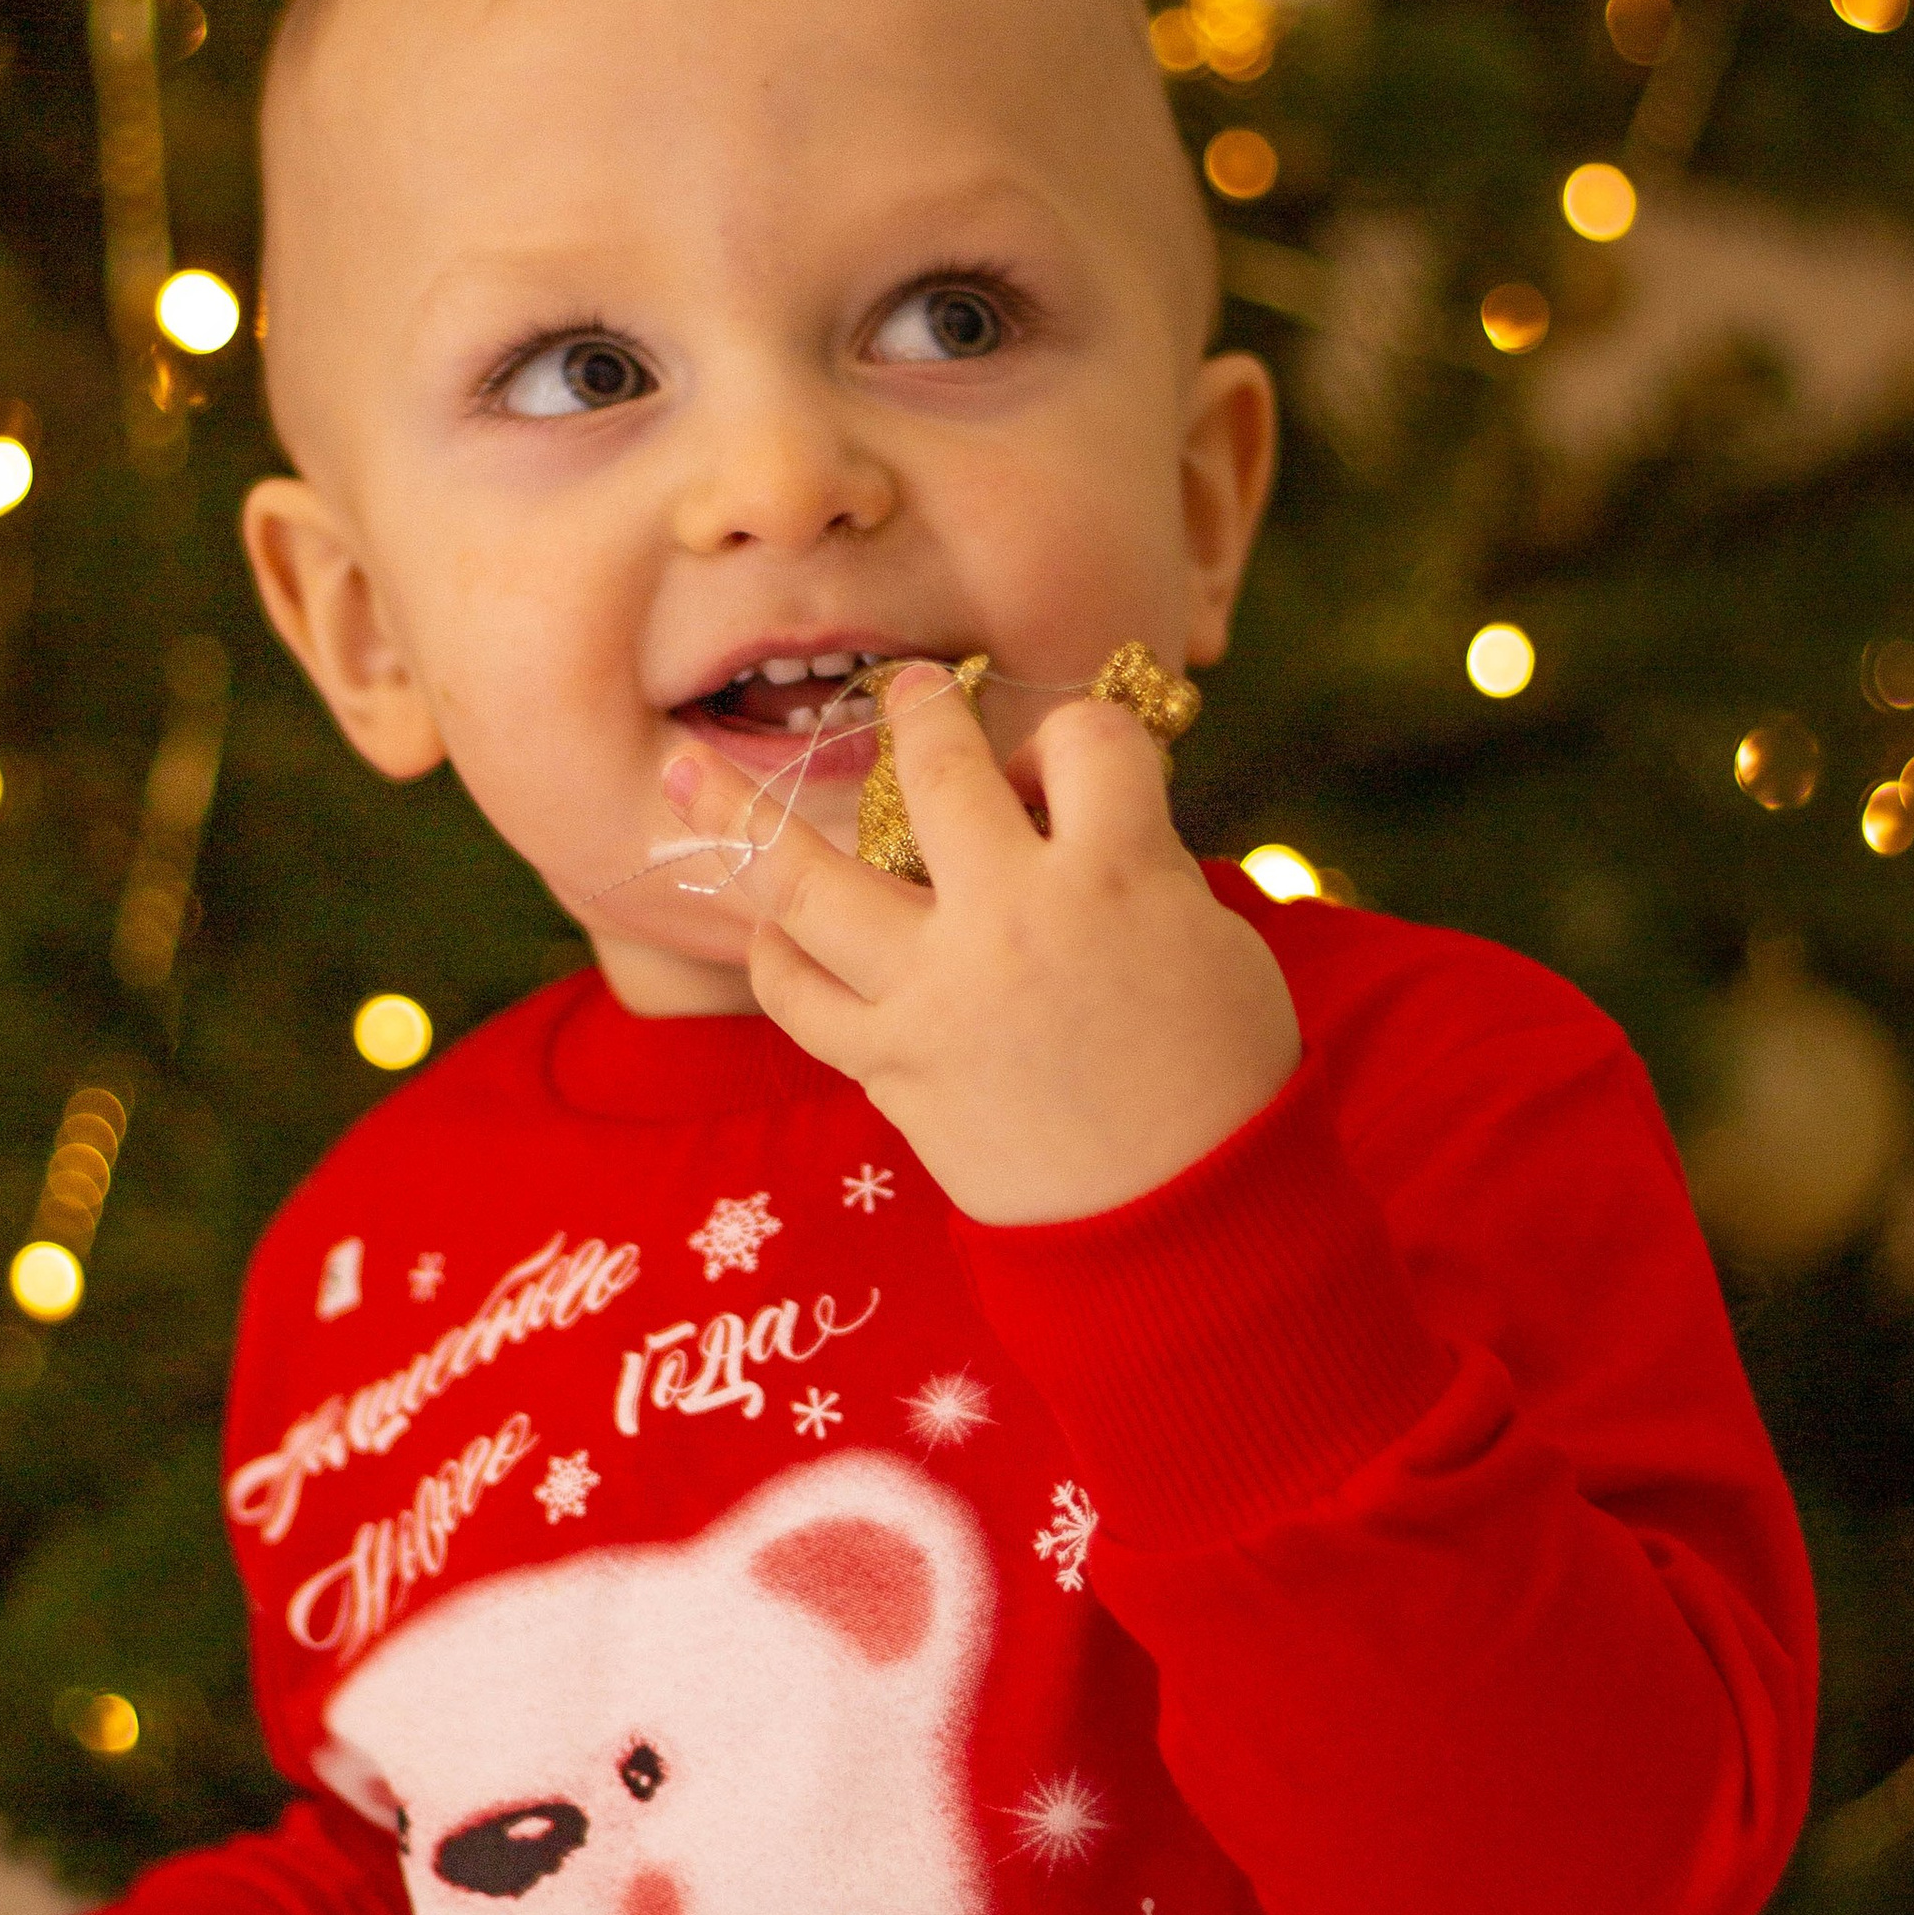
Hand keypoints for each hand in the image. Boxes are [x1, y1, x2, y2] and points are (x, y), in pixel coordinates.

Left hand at [664, 663, 1300, 1224]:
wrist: (1186, 1222)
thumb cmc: (1223, 1077)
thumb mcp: (1209, 939)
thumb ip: (1134, 864)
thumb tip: (1057, 817)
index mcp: (1117, 874)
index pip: (1084, 740)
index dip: (1077, 735)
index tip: (1070, 761)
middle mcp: (1011, 918)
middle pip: (934, 773)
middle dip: (920, 712)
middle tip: (909, 692)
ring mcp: (936, 993)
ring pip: (806, 879)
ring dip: (745, 811)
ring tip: (690, 772)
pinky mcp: (892, 1066)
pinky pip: (799, 996)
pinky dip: (777, 955)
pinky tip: (770, 929)